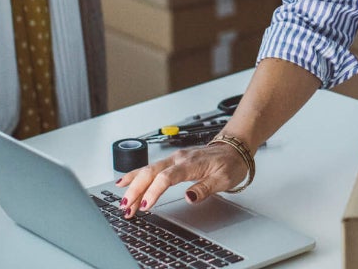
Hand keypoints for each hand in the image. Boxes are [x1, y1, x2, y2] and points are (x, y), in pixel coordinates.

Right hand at [114, 142, 248, 216]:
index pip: (166, 178)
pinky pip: (150, 168)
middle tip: (126, 208)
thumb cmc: (230, 163)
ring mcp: (173, 159)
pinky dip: (136, 176)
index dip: (154, 192)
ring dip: (133, 186)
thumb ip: (205, 188)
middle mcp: (178, 159)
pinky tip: (125, 182)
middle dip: (136, 190)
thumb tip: (189, 197)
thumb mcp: (223, 179)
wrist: (234, 148)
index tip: (145, 206)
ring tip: (123, 202)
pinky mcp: (172, 161)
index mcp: (190, 163)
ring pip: (147, 170)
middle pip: (151, 173)